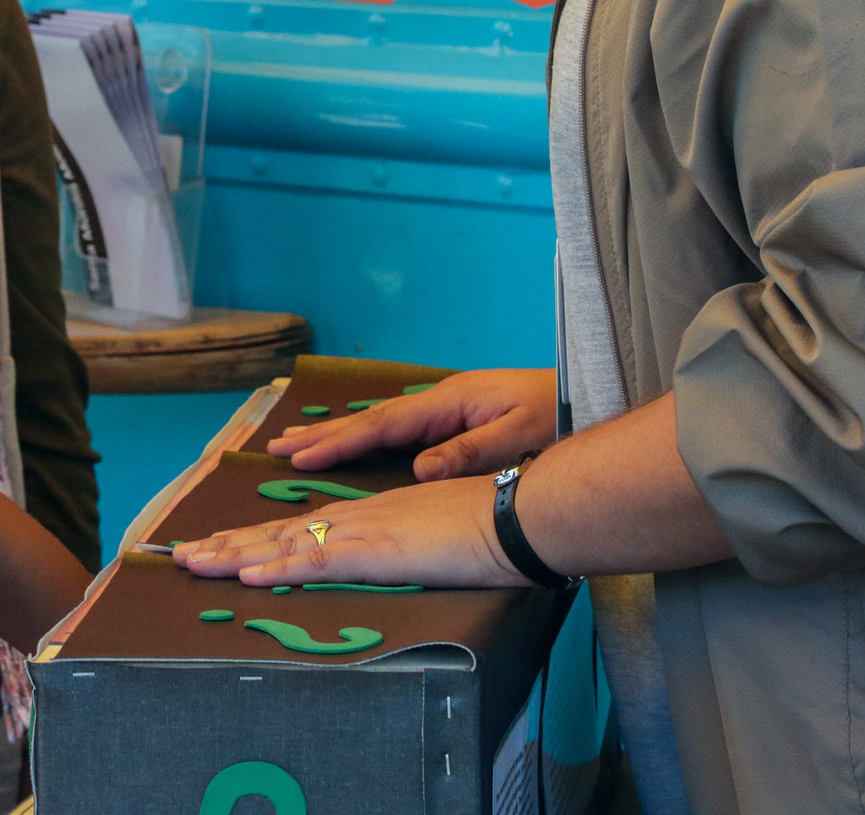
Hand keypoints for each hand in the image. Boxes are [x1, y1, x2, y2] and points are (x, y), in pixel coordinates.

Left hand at [170, 477, 529, 589]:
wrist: (521, 514)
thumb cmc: (496, 528)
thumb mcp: (443, 538)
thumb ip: (416, 547)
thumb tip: (402, 559)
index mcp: (375, 515)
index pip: (307, 526)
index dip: (263, 538)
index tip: (226, 546)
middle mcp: (359, 517)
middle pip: (282, 530)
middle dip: (230, 544)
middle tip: (184, 555)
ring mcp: (364, 531)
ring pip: (284, 541)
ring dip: (234, 554)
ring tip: (192, 563)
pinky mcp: (375, 550)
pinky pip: (314, 560)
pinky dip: (275, 565)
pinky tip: (243, 574)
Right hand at [264, 368, 556, 480]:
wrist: (586, 394)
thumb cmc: (557, 414)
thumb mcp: (518, 435)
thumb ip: (469, 452)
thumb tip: (419, 470)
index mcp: (448, 402)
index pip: (384, 424)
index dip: (341, 442)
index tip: (302, 457)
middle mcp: (439, 402)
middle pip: (372, 420)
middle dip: (324, 435)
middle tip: (279, 447)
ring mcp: (444, 410)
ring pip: (380, 424)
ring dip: (339, 434)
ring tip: (298, 444)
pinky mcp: (454, 421)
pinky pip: (397, 431)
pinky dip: (366, 437)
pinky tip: (351, 445)